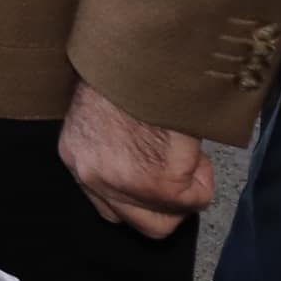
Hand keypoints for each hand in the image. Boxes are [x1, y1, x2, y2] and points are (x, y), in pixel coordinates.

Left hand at [59, 82, 215, 237]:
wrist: (142, 56)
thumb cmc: (129, 73)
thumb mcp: (104, 115)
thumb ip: (115, 150)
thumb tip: (144, 166)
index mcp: (76, 156)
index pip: (109, 207)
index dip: (142, 198)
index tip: (160, 178)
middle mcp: (92, 176)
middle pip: (139, 224)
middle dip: (168, 207)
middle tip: (183, 176)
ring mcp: (124, 184)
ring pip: (169, 218)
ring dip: (188, 191)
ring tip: (188, 154)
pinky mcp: (158, 184)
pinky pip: (196, 199)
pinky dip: (205, 177)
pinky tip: (195, 149)